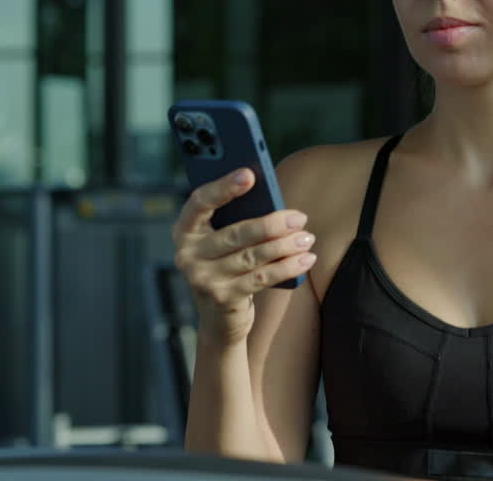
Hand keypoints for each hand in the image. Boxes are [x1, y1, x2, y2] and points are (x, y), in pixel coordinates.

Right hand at [171, 167, 315, 345]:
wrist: (219, 318)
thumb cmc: (228, 264)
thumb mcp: (225, 241)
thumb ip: (237, 219)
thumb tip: (273, 202)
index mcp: (185, 230)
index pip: (200, 202)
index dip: (223, 187)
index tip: (249, 174)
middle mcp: (188, 254)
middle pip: (235, 233)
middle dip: (271, 224)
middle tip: (299, 217)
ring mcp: (202, 279)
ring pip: (252, 256)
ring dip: (284, 246)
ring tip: (307, 237)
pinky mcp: (222, 298)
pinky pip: (261, 278)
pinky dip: (287, 267)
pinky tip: (306, 259)